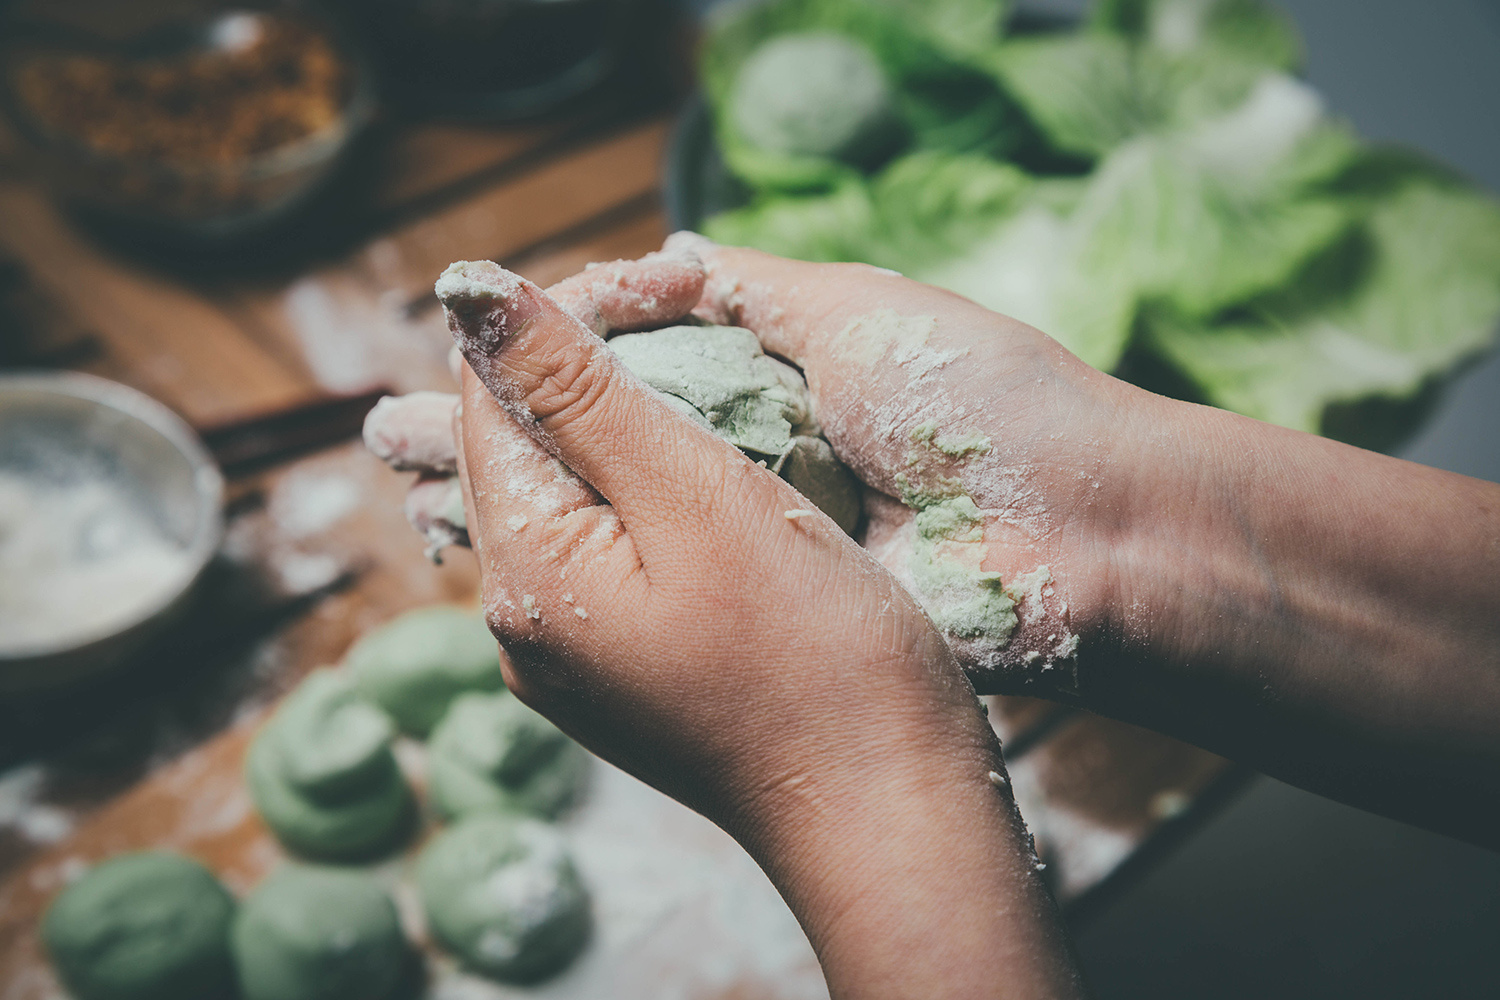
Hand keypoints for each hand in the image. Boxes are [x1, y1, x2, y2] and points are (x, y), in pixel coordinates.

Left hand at [434, 254, 1083, 998]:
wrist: (887, 814)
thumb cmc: (813, 659)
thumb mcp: (697, 498)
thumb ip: (577, 392)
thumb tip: (467, 292)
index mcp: (524, 572)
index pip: (491, 389)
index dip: (573, 311)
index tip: (679, 286)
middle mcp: (524, 621)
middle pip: (522, 441)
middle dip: (595, 360)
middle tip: (693, 315)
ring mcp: (576, 655)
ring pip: (570, 491)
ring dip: (625, 417)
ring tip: (707, 378)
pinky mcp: (630, 669)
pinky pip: (610, 545)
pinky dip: (649, 486)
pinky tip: (711, 470)